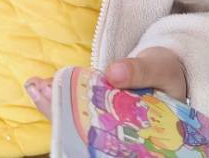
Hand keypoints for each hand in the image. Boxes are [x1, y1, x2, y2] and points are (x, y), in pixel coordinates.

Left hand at [24, 46, 187, 120]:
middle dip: (61, 113)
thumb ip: (139, 70)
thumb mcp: (160, 68)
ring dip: (56, 103)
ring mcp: (108, 122)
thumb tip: (113, 73)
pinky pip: (80, 106)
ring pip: (78, 119)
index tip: (61, 112)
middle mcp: (118, 133)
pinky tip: (45, 87)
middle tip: (39, 92)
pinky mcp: (101, 109)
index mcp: (135, 133)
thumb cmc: (169, 72)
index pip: (105, 139)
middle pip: (86, 131)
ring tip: (35, 86)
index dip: (79, 128)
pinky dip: (64, 96)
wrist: (172, 68)